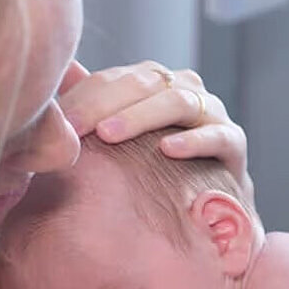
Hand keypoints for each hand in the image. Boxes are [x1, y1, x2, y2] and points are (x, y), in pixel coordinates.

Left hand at [58, 60, 253, 202]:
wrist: (205, 210)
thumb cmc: (152, 174)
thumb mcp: (117, 146)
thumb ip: (90, 115)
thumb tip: (53, 87)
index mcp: (151, 84)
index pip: (113, 78)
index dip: (83, 97)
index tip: (56, 122)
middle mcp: (183, 90)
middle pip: (144, 81)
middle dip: (105, 103)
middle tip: (74, 127)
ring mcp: (212, 113)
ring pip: (179, 101)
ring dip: (142, 116)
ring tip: (110, 135)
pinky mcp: (234, 143)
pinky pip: (218, 135)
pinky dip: (194, 140)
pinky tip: (168, 150)